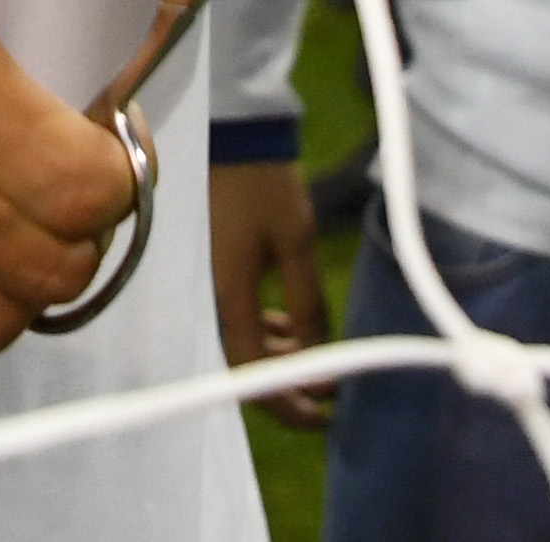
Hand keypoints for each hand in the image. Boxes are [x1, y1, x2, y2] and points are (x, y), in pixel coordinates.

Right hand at [210, 158, 333, 416]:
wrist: (235, 136)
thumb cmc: (266, 185)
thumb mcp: (298, 242)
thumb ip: (308, 303)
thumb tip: (320, 357)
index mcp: (230, 298)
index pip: (256, 376)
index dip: (291, 405)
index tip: (326, 414)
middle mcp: (215, 301)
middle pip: (249, 368)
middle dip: (293, 385)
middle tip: (334, 390)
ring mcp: (215, 287)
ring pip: (248, 345)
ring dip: (285, 358)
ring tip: (324, 355)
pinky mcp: (220, 272)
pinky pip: (243, 320)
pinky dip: (272, 332)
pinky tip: (296, 324)